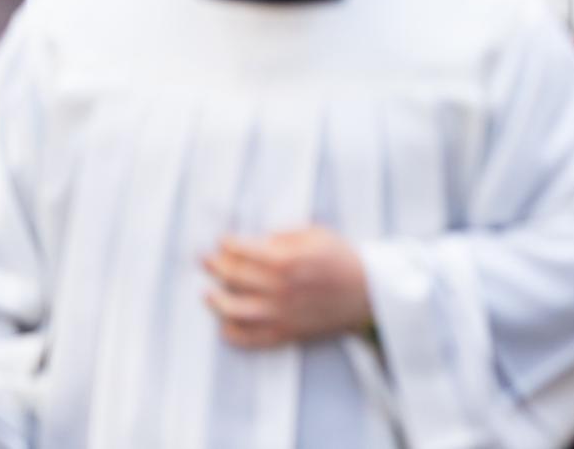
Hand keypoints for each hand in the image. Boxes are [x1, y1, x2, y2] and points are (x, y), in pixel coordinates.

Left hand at [203, 227, 373, 348]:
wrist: (369, 292)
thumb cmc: (343, 259)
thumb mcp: (317, 234)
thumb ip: (285, 235)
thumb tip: (259, 240)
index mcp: (287, 260)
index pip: (242, 251)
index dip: (226, 244)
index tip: (221, 241)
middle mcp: (279, 288)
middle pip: (233, 278)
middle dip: (214, 266)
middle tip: (204, 260)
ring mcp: (281, 313)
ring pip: (234, 311)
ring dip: (216, 302)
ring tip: (208, 294)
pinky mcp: (286, 333)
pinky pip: (250, 339)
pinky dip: (232, 334)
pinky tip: (225, 325)